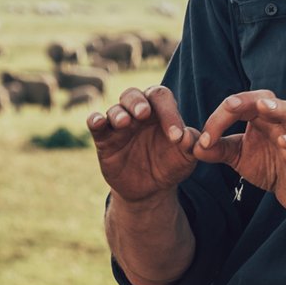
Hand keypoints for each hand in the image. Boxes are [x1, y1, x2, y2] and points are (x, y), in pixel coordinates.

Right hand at [86, 86, 196, 204]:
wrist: (151, 189)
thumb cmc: (171, 166)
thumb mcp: (187, 158)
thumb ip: (192, 144)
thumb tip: (187, 136)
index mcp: (160, 111)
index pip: (161, 98)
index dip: (169, 113)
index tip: (176, 137)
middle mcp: (137, 113)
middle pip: (133, 95)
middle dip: (137, 102)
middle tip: (144, 113)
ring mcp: (119, 126)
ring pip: (114, 109)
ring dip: (118, 113)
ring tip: (124, 123)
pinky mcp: (103, 140)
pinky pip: (94, 123)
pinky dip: (94, 119)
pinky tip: (98, 122)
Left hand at [192, 90, 285, 218]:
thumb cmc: (269, 165)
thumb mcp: (238, 156)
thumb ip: (217, 149)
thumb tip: (194, 147)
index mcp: (260, 117)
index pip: (238, 106)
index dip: (218, 119)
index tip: (203, 140)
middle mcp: (278, 121)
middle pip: (265, 98)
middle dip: (246, 100)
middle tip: (229, 105)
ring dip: (279, 108)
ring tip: (263, 106)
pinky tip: (284, 141)